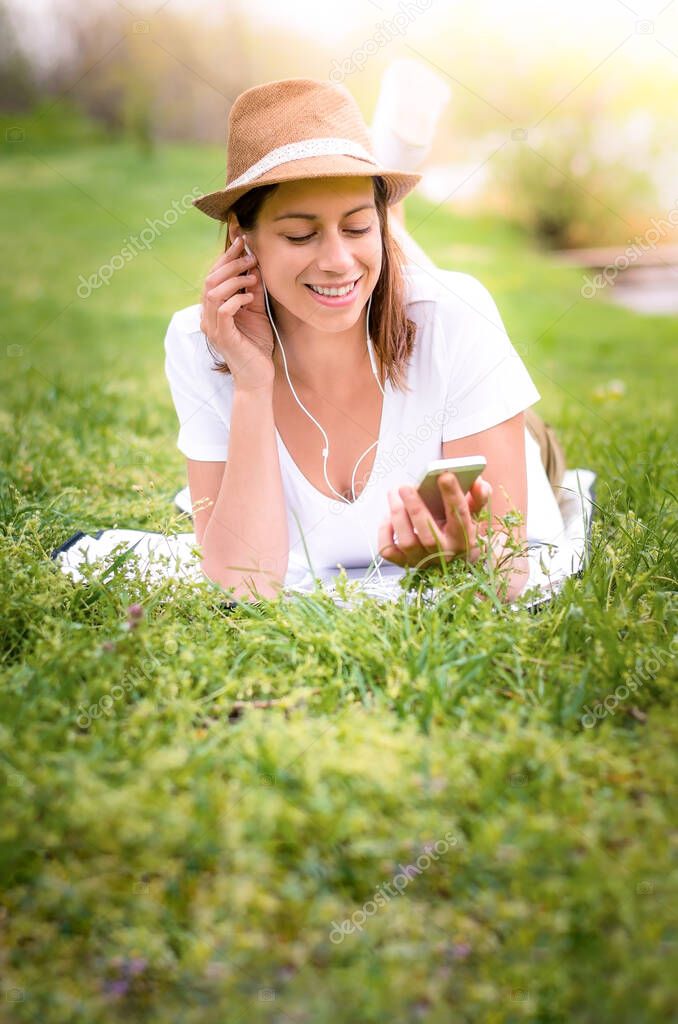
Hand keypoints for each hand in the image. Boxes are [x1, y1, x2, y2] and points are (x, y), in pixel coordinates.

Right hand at [200, 235, 274, 391]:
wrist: (257, 376)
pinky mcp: (222, 337)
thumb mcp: (256, 311)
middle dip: (231, 263)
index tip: (241, 237)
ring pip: (213, 292)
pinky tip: (249, 298)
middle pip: (211, 279)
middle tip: (251, 256)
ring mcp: (213, 327)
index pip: (215, 275)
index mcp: (214, 307)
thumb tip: (255, 265)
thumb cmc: (256, 345)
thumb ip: (253, 290)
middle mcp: (208, 315)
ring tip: (252, 277)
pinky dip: (236, 299)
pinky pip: (223, 310)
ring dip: (234, 279)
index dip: (226, 255)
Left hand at [377, 472, 491, 569]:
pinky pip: (388, 550)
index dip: (452, 495)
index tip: (444, 474)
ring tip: (393, 493)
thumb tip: (479, 482)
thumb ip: (478, 497)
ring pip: (407, 541)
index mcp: (463, 538)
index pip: (460, 516)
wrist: (451, 563)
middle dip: (415, 508)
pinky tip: (388, 517)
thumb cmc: (457, 530)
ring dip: (398, 515)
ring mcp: (422, 560)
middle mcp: (444, 553)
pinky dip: (384, 532)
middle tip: (405, 486)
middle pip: (428, 534)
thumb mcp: (472, 514)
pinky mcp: (404, 563)